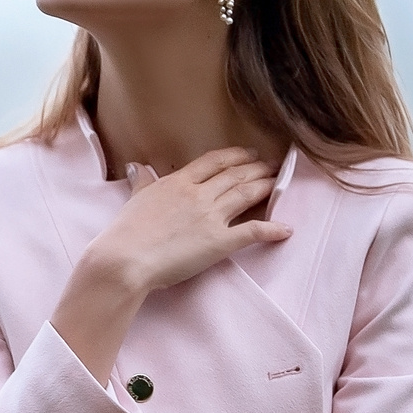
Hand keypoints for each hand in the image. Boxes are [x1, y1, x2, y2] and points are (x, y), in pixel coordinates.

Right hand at [51, 146, 291, 383]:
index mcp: (178, 182)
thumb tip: (138, 167)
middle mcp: (199, 194)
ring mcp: (212, 216)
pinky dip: (272, 229)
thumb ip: (142, 182)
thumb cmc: (125, 231)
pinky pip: (252, 231)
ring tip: (277, 180)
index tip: (248, 154)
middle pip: (234, 174)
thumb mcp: (134, 199)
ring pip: (246, 194)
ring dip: (265, 186)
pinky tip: (286, 229)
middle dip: (256, 168)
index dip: (234, 156)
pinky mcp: (220, 242)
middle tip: (271, 165)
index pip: (213, 162)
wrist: (126, 258)